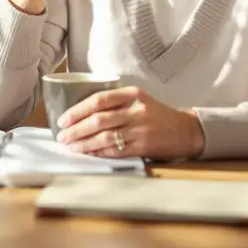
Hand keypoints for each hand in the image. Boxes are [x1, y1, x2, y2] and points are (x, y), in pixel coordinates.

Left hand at [55, 86, 204, 159]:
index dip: (77, 110)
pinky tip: (88, 154)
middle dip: (76, 129)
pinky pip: (116, 150)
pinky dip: (99, 153)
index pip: (99, 100)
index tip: (63, 119)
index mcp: (132, 94)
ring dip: (84, 143)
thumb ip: (115, 103)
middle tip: (62, 136)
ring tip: (71, 147)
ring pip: (105, 136)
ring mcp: (140, 129)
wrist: (185, 130)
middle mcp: (136, 110)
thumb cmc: (156, 114)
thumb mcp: (139, 100)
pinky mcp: (144, 146)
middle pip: (99, 119)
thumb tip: (81, 114)